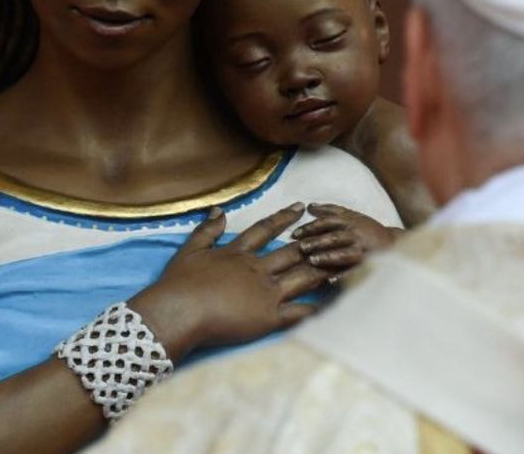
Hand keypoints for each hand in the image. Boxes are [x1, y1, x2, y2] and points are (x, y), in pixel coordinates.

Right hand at [129, 203, 330, 353]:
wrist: (179, 311)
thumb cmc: (179, 284)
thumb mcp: (190, 250)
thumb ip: (207, 230)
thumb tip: (218, 210)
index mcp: (239, 253)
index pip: (266, 230)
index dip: (285, 218)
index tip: (301, 207)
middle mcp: (258, 269)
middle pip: (293, 252)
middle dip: (317, 242)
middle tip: (336, 234)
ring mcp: (266, 292)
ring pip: (303, 278)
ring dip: (324, 271)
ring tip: (345, 265)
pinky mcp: (269, 316)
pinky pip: (299, 312)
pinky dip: (318, 309)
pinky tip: (335, 307)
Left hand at [291, 203, 399, 271]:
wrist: (393, 244)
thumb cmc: (368, 229)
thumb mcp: (352, 215)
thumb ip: (331, 210)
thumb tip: (309, 206)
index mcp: (350, 221)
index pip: (328, 222)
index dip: (311, 227)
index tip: (295, 233)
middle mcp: (356, 234)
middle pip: (334, 236)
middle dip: (316, 241)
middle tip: (300, 247)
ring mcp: (363, 250)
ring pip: (344, 253)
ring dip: (328, 257)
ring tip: (313, 261)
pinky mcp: (368, 265)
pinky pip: (355, 271)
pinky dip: (343, 276)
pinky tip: (331, 281)